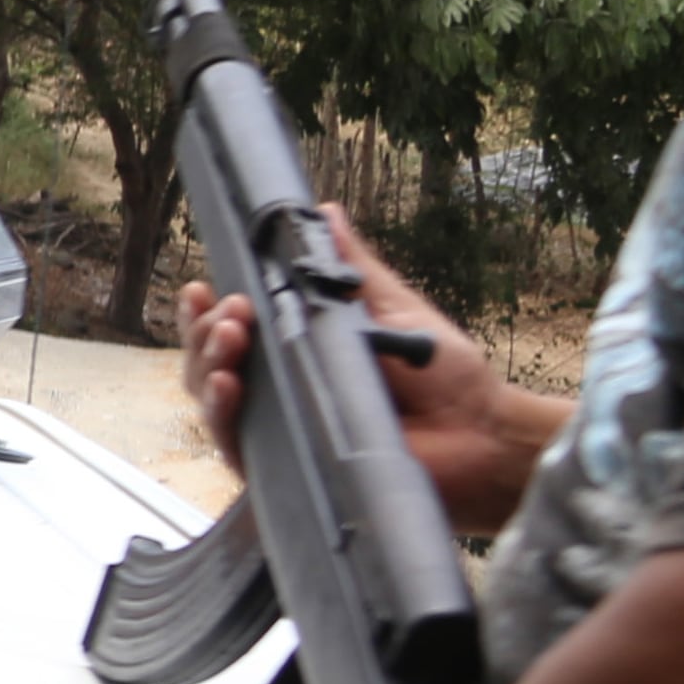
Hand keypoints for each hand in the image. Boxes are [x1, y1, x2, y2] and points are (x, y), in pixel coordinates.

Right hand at [177, 207, 560, 536]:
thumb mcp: (391, 309)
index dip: (208, 312)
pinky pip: (235, 445)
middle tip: (232, 311)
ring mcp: (279, 432)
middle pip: (211, 363)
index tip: (204, 289)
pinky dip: (222, 413)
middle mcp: (279, 392)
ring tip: (230, 334)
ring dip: (208, 363)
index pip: (232, 330)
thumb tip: (324, 213)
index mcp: (297, 351)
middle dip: (206, 331)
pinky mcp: (286, 470)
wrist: (480, 435)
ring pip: (212, 400)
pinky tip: (230, 384)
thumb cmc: (447, 379)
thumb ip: (352, 270)